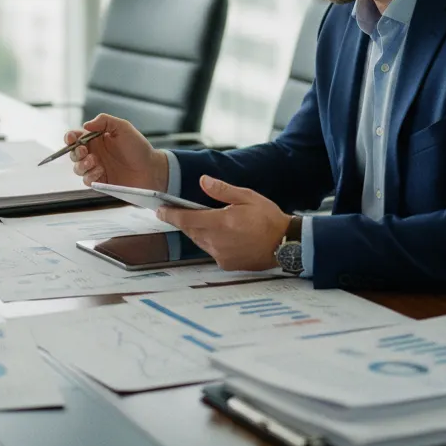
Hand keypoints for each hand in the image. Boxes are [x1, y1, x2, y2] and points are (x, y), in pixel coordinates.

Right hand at [66, 113, 168, 190]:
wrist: (151, 169)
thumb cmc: (139, 148)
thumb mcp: (123, 128)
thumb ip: (105, 121)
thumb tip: (86, 124)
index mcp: (98, 138)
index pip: (77, 137)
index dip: (70, 137)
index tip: (71, 138)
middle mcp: (95, 153)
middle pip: (74, 153)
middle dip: (75, 152)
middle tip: (85, 152)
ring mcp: (97, 168)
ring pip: (77, 168)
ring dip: (82, 165)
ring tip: (94, 162)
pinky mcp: (100, 181)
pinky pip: (87, 180)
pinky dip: (90, 176)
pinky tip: (101, 171)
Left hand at [156, 175, 290, 271]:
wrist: (285, 244)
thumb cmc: (268, 218)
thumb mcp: (247, 197)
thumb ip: (222, 190)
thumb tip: (203, 181)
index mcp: (220, 223)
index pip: (187, 218)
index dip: (171, 214)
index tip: (159, 210)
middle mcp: (217, 241)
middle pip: (191, 230)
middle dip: (182, 221)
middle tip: (173, 212)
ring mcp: (221, 255)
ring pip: (199, 241)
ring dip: (196, 230)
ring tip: (198, 220)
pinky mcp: (227, 264)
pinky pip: (210, 250)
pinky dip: (208, 241)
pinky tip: (217, 234)